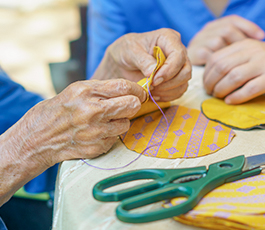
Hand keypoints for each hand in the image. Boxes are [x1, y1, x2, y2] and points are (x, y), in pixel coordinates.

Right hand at [4, 79, 145, 166]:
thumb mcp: (76, 91)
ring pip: (126, 123)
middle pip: (131, 105)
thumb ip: (102, 89)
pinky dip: (111, 135)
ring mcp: (95, 131)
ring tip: (107, 120)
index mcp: (86, 92)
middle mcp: (92, 111)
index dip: (137, 90)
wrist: (37, 139)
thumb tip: (130, 90)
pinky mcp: (97, 147)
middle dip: (133, 104)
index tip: (140, 92)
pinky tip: (97, 132)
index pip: (124, 87)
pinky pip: (116, 138)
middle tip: (129, 105)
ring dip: (121, 121)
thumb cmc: (57, 111)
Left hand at [92, 28, 191, 101]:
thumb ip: (142, 60)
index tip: (154, 79)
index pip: (179, 55)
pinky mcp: (177, 79)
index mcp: (169, 38)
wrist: (124, 62)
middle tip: (151, 86)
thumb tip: (153, 72)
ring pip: (184, 83)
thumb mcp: (130, 51)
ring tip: (150, 90)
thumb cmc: (127, 50)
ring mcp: (180, 66)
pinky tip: (154, 94)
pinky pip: (179, 91)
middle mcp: (178, 51)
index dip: (169, 70)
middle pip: (185, 71)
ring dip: (167, 91)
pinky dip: (167, 96)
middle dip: (169, 83)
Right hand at [187, 15, 264, 64]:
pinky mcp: (194, 54)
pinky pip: (209, 56)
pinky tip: (227, 73)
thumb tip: (261, 37)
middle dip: (239, 41)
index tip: (262, 37)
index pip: (233, 20)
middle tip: (249, 55)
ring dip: (229, 55)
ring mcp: (198, 41)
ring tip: (238, 66)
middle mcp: (205, 31)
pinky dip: (220, 64)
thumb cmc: (213, 64)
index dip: (248, 27)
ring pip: (218, 41)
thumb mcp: (225, 50)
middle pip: (227, 29)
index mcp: (214, 27)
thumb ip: (237, 43)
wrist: (184, 70)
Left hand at [203, 39, 264, 103]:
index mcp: (245, 45)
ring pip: (234, 78)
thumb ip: (235, 59)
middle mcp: (253, 52)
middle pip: (222, 68)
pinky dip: (237, 97)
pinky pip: (250, 89)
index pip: (217, 58)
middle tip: (210, 93)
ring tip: (219, 97)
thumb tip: (212, 77)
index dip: (207, 73)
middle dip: (211, 83)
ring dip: (222, 90)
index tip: (206, 84)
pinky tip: (231, 101)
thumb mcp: (253, 52)